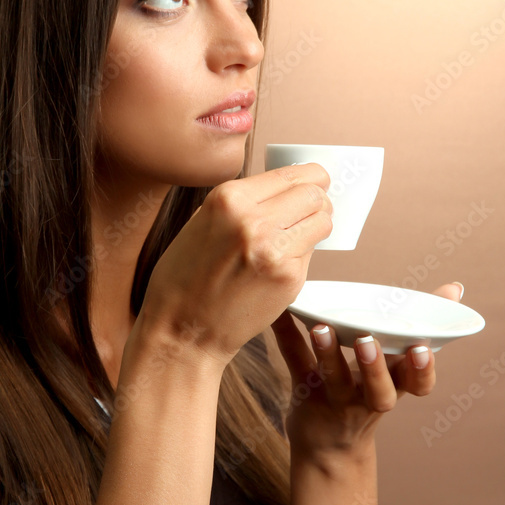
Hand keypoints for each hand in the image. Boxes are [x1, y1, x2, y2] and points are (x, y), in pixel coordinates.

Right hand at [138, 163, 332, 365]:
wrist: (182, 330)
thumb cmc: (184, 278)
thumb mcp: (201, 222)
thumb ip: (241, 203)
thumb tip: (283, 190)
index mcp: (228, 199)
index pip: (291, 174)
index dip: (307, 179)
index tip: (310, 185)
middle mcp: (254, 220)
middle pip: (315, 193)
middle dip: (315, 200)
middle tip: (306, 212)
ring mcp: (275, 251)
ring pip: (323, 221)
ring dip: (315, 226)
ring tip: (295, 236)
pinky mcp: (289, 279)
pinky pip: (312, 255)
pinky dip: (302, 256)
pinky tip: (278, 265)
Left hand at [270, 282, 464, 457]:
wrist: (328, 450)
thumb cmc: (369, 394)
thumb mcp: (398, 369)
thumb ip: (421, 327)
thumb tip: (454, 289)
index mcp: (395, 387)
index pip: (416, 382)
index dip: (422, 370)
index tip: (423, 348)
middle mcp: (367, 398)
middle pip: (378, 389)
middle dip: (375, 366)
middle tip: (368, 340)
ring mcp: (336, 399)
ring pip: (335, 379)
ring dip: (329, 353)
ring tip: (322, 328)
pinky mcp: (305, 394)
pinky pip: (296, 364)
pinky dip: (287, 335)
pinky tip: (280, 313)